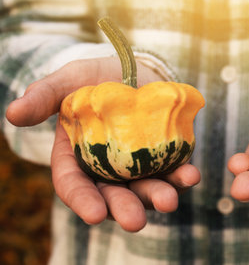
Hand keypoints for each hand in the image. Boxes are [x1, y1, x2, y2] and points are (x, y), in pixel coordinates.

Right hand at [6, 57, 200, 231]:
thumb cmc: (97, 75)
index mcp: (78, 157)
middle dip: (124, 209)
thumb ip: (44, 96)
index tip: (95, 214)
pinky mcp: (165, 156)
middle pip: (113, 195)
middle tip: (135, 221)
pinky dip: (182, 176)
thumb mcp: (69, 80)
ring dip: (158, 196)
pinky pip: (174, 170)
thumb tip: (13, 113)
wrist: (136, 67)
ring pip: (146, 189)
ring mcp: (139, 165)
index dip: (83, 201)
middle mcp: (108, 168)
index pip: (74, 185)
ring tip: (170, 200)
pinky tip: (191, 175)